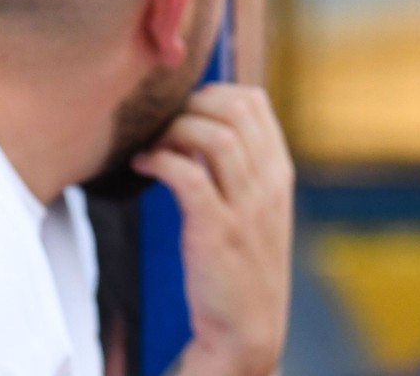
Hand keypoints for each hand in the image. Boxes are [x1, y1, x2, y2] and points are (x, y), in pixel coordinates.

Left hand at [131, 84, 293, 375]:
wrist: (246, 328)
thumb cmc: (240, 260)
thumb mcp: (253, 205)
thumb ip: (238, 163)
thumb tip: (197, 116)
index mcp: (278, 171)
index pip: (253, 102)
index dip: (210, 91)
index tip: (183, 108)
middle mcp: (267, 183)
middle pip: (233, 109)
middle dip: (189, 105)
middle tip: (162, 124)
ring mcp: (245, 207)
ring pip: (213, 136)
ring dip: (172, 131)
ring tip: (150, 145)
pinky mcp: (217, 230)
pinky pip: (187, 175)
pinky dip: (159, 161)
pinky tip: (142, 166)